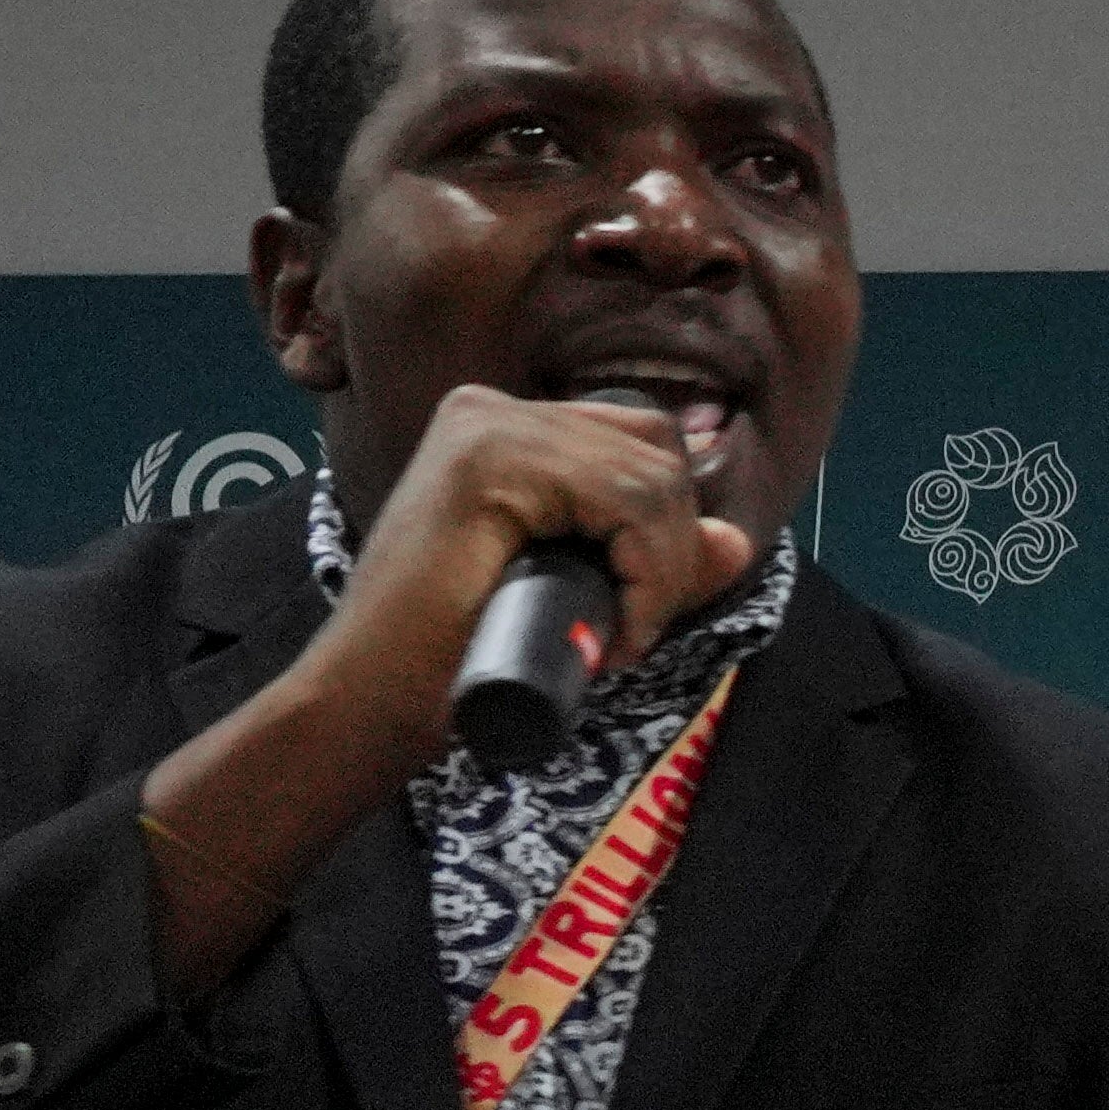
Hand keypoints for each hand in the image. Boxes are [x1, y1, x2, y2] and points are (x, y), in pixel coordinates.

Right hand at [133, 384, 765, 996]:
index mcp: (504, 426)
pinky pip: (628, 504)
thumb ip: (651, 560)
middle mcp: (491, 409)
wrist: (373, 700)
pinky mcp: (488, 463)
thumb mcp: (579, 593)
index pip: (642, 444)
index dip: (667, 529)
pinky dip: (645, 577)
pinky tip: (611, 632)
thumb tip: (735, 540)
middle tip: (629, 628)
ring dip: (660, 575)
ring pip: (653, 479)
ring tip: (615, 638)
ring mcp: (485, 428)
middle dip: (671, 550)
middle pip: (656, 450)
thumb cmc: (461, 656)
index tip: (636, 608)